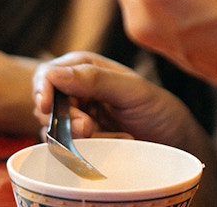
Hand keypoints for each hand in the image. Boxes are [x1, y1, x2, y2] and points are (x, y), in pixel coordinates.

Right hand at [35, 52, 216, 206]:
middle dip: (66, 119)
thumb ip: (94, 79)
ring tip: (110, 135)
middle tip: (90, 128)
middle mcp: (76, 89)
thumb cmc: (157, 108)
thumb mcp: (130, 90)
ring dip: (78, 137)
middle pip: (46, 103)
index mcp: (85, 67)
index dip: (43, 88)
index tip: (45, 106)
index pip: (48, 74)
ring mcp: (77, 115)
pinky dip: (85, 149)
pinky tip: (110, 143)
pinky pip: (66, 147)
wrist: (174, 142)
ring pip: (53, 127)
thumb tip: (54, 74)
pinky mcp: (80, 139)